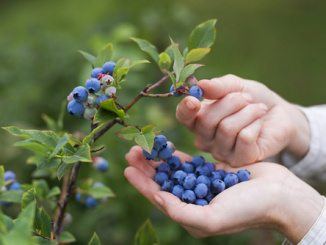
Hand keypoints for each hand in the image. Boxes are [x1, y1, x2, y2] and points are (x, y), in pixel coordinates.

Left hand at [124, 146, 322, 242]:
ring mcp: (202, 185)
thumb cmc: (247, 210)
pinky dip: (176, 156)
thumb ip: (182, 212)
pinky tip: (165, 147)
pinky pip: (189, 163)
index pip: (159, 198)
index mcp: (191, 215)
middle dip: (146, 168)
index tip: (127, 169)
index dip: (142, 184)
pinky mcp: (211, 171)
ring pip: (173, 171)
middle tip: (131, 151)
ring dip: (158, 159)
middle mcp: (193, 201)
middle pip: (163, 182)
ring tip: (143, 146)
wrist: (278, 195)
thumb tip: (159, 199)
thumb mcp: (212, 217)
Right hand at [176, 74, 309, 165]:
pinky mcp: (241, 160)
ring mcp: (222, 152)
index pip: (183, 117)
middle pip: (206, 121)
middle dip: (230, 102)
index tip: (194, 99)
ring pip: (226, 129)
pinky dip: (255, 124)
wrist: (279, 114)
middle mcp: (206, 139)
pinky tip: (260, 124)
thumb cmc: (252, 99)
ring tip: (258, 109)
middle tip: (247, 98)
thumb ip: (218, 86)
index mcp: (199, 119)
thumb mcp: (236, 86)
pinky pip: (244, 138)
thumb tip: (201, 85)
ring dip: (247, 112)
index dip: (185, 109)